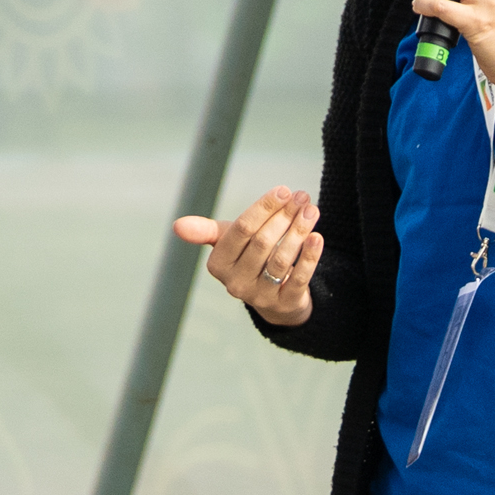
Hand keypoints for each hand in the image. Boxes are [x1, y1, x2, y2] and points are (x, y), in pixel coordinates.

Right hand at [174, 185, 322, 326]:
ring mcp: (260, 296)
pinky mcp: (285, 303)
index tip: (283, 190)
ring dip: (299, 231)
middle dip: (284, 216)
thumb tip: (177, 226)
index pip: (242, 230)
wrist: (273, 295)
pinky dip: (309, 257)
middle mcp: (235, 283)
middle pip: (263, 243)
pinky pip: (299, 278)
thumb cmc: (247, 258)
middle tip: (302, 197)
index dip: (263, 208)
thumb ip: (205, 231)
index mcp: (218, 264)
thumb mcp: (226, 242)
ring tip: (312, 210)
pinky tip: (317, 236)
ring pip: (281, 259)